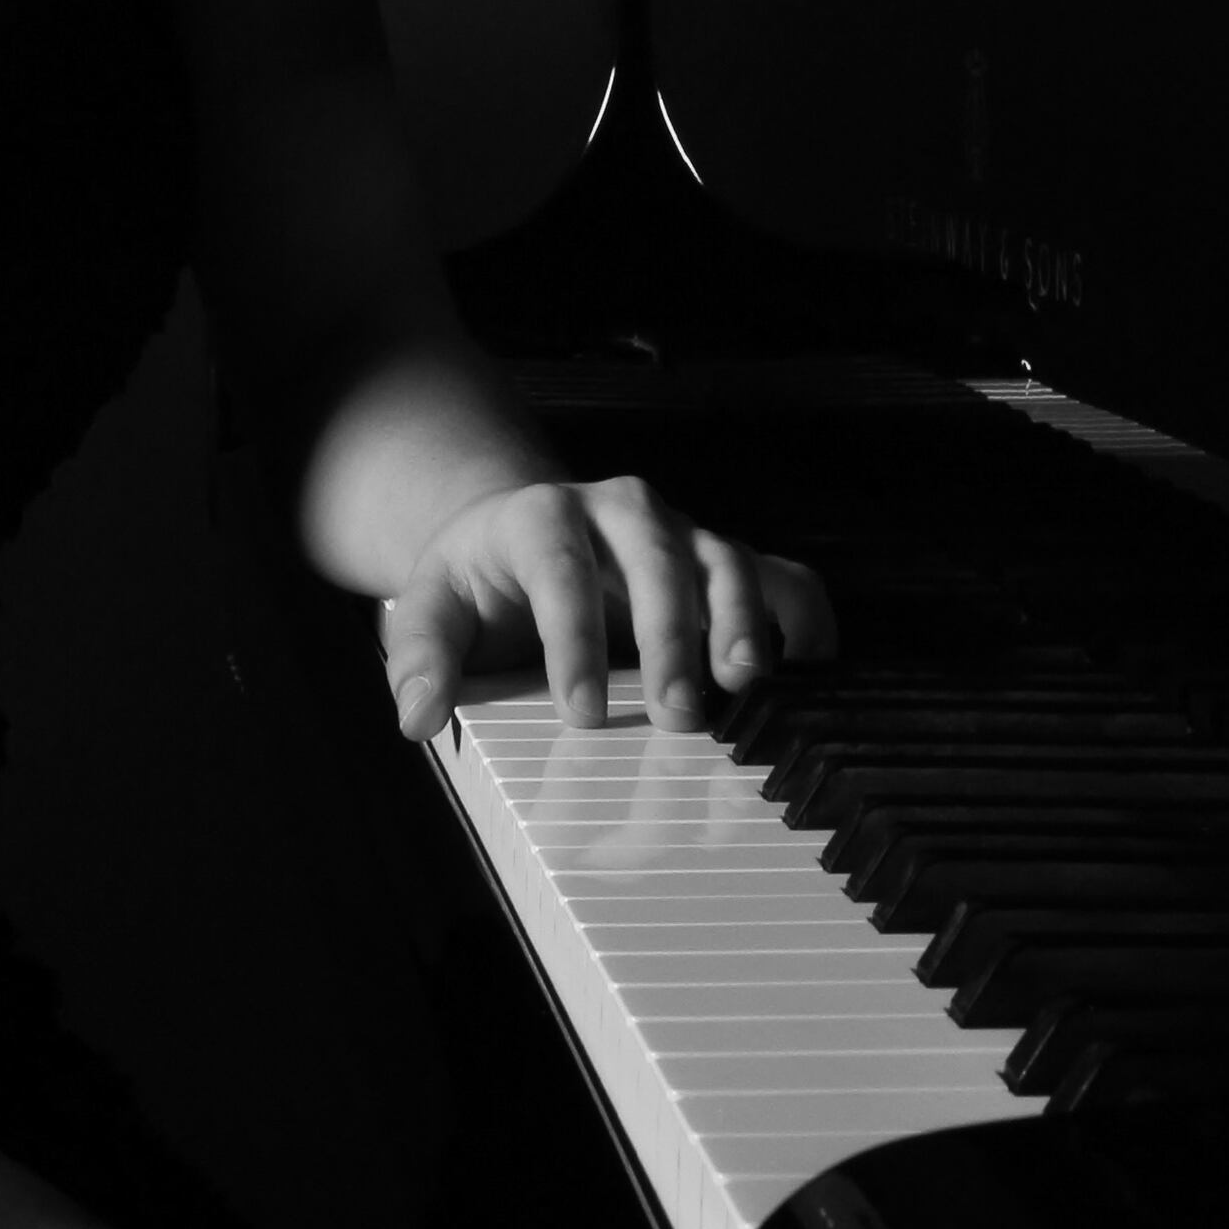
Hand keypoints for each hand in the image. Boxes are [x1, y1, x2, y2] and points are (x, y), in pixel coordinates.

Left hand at [378, 476, 838, 738]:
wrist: (527, 536)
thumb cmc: (482, 582)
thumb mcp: (432, 607)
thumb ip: (421, 657)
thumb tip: (420, 716)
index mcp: (543, 516)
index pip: (560, 569)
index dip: (574, 639)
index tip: (582, 711)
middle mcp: (621, 512)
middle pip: (655, 558)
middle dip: (669, 636)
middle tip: (675, 713)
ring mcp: (681, 534)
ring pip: (723, 559)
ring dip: (740, 620)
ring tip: (745, 682)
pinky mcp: (722, 562)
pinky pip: (778, 576)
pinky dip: (800, 616)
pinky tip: (808, 666)